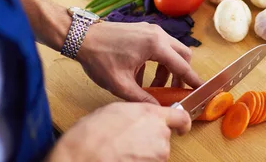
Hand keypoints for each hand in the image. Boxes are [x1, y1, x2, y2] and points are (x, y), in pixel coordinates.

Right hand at [49, 102, 190, 161]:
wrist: (84, 156)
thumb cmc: (93, 133)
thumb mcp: (117, 109)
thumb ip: (138, 111)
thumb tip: (141, 116)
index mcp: (151, 114)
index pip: (181, 117)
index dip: (182, 122)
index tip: (181, 127)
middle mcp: (160, 134)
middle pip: (165, 136)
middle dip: (152, 137)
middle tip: (131, 137)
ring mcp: (157, 155)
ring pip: (157, 152)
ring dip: (145, 151)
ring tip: (123, 148)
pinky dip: (139, 160)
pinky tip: (124, 157)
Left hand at [77, 22, 203, 103]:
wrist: (82, 37)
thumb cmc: (99, 58)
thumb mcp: (120, 84)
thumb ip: (142, 98)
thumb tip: (157, 108)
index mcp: (155, 45)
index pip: (182, 65)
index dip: (193, 80)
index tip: (202, 89)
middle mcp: (157, 34)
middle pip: (182, 54)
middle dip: (182, 74)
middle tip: (174, 91)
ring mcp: (150, 29)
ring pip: (171, 49)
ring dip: (168, 68)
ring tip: (153, 86)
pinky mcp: (142, 29)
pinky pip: (159, 46)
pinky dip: (157, 60)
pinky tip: (141, 75)